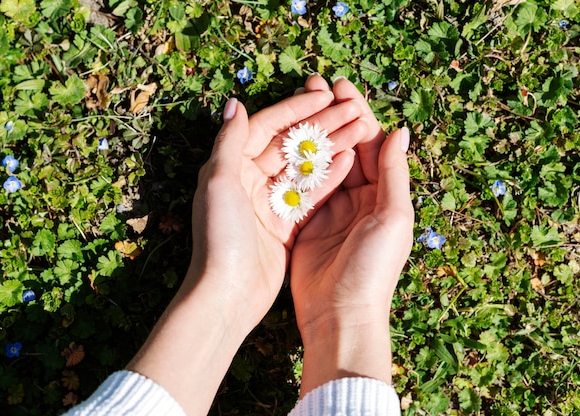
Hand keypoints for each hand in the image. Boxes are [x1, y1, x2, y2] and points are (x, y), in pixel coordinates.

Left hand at [189, 90, 367, 326]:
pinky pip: (310, 195)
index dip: (295, 109)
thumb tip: (235, 103)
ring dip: (330, 147)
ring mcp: (268, 203)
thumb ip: (230, 141)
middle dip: (320, 126)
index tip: (324, 95)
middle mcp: (249, 181)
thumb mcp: (220, 183)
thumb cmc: (220, 237)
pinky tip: (351, 161)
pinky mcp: (284, 225)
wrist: (228, 294)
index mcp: (231, 167)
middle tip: (352, 109)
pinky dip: (329, 178)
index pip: (266, 127)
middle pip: (289, 145)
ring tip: (360, 128)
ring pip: (303, 167)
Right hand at [291, 76, 413, 394]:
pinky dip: (298, 162)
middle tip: (316, 84)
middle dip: (334, 116)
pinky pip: (304, 185)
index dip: (359, 114)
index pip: (372, 144)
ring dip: (315, 133)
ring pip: (325, 162)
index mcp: (385, 195)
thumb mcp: (392, 216)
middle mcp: (360, 199)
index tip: (341, 86)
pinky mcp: (308, 222)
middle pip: (348, 148)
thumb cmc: (373, 267)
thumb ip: (394, 173)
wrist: (339, 313)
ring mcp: (332, 209)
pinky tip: (286, 138)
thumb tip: (400, 129)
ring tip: (300, 102)